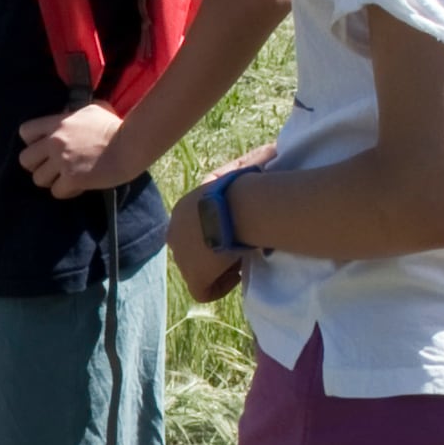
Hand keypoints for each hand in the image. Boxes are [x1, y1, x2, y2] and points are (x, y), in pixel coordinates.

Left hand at [15, 102, 132, 196]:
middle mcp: (55, 142)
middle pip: (25, 160)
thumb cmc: (115, 126)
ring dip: (51, 181)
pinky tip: (77, 187)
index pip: (24, 132)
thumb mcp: (92, 109)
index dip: (31, 142)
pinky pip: (56, 192)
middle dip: (36, 165)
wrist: (130, 144)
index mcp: (57, 123)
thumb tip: (68, 113)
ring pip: (38, 179)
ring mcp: (62, 161)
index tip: (44, 147)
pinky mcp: (72, 179)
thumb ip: (73, 114)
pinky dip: (66, 192)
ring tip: (65, 178)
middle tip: (52, 167)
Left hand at [165, 168, 251, 303]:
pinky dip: (221, 286)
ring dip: (218, 267)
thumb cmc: (242, 189)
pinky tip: (237, 272)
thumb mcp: (239, 175)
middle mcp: (174, 232)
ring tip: (240, 259)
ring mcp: (181, 257)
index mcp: (182, 209)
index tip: (236, 231)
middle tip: (237, 248)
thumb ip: (241, 173)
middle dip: (211, 252)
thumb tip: (269, 153)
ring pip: (198, 270)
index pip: (195, 226)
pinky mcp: (193, 277)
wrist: (238, 208)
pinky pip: (204, 291)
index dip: (215, 232)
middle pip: (192, 249)